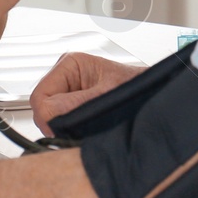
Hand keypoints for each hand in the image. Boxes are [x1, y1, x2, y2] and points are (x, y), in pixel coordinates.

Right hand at [30, 52, 145, 134]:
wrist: (157, 99)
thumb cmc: (138, 89)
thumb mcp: (107, 96)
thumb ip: (77, 105)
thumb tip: (49, 116)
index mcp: (70, 64)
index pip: (40, 97)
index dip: (48, 119)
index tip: (62, 132)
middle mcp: (66, 77)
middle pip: (42, 109)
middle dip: (57, 124)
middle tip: (79, 132)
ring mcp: (69, 93)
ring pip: (50, 118)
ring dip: (64, 128)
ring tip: (88, 129)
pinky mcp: (75, 107)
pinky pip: (61, 123)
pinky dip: (70, 132)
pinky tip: (87, 131)